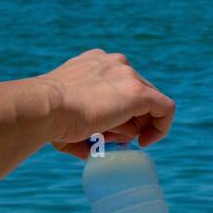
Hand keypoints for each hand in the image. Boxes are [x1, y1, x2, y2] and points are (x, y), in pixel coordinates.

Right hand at [42, 50, 175, 158]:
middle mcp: (115, 63)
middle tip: (109, 139)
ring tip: (105, 136)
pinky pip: (165, 109)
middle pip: (139, 98)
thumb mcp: (68, 114)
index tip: (114, 130)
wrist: (46, 108)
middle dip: (129, 122)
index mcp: (96, 63)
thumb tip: (90, 149)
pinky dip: (162, 127)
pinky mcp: (138, 92)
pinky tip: (146, 142)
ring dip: (130, 129)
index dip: (125, 112)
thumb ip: (84, 125)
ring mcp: (127, 75)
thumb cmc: (50, 117)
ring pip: (146, 107)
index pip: (123, 86)